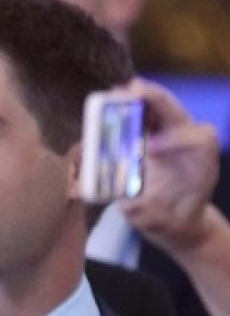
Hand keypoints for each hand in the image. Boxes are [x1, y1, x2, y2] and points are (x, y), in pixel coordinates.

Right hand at [118, 79, 220, 254]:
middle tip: (133, 91)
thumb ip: (150, 216)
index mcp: (200, 163)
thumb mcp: (164, 224)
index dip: (176, 140)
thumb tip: (129, 206)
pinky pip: (146, 117)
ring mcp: (173, 138)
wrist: (179, 218)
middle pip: (178, 114)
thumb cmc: (174, 220)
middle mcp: (189, 144)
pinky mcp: (156, 138)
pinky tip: (114, 100)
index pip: (198, 141)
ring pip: (162, 110)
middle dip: (156, 101)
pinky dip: (131, 107)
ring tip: (118, 93)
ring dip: (141, 99)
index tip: (152, 149)